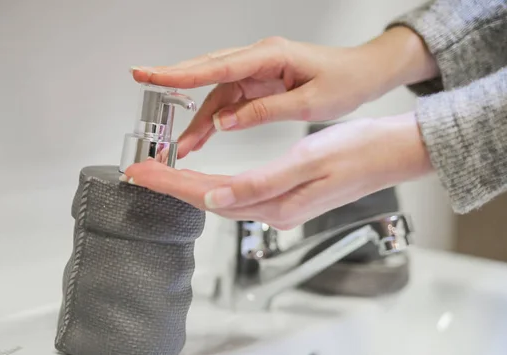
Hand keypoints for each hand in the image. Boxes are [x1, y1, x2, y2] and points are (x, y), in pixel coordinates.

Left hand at [124, 113, 432, 228]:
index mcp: (275, 204)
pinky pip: (237, 195)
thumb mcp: (307, 161)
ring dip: (188, 186)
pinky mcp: (285, 198)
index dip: (171, 184)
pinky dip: (212, 185)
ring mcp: (279, 207)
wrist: (388, 154)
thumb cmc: (356, 152)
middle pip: (208, 199)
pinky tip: (203, 179)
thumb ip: (260, 184)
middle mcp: (273, 211)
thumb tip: (214, 198)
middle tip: (140, 172)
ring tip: (161, 174)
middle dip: (171, 186)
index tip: (142, 174)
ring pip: (220, 198)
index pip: (208, 194)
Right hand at [131, 27, 437, 158]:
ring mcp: (257, 70)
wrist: (364, 74)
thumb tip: (225, 122)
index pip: (217, 65)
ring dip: (197, 118)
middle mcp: (259, 58)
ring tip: (181, 147)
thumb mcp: (308, 102)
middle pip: (208, 70)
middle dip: (173, 81)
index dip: (181, 72)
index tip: (151, 74)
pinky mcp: (259, 82)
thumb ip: (264, 111)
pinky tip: (203, 136)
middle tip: (142, 83)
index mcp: (271, 56)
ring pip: (215, 91)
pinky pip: (229, 100)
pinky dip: (214, 119)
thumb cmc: (344, 81)